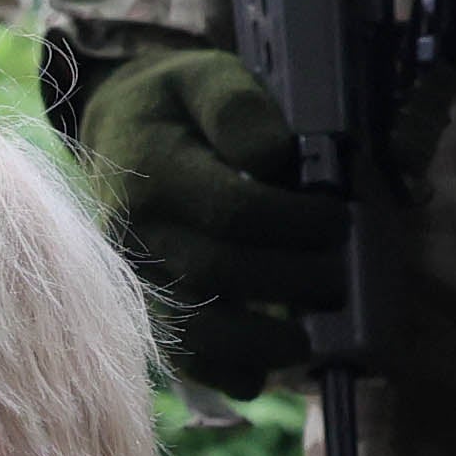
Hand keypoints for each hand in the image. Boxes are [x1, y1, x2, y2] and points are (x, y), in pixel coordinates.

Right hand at [64, 38, 345, 398]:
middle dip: (292, 280)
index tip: (340, 219)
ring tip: (306, 342)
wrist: (115, 130)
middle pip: (220, 272)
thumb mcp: (207, 78)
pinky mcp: (142, 301)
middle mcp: (136, 230)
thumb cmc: (177, 105)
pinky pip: (175, 350)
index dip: (296, 223)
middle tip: (340, 278)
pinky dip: (217, 372)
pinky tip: (255, 378)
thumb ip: (240, 109)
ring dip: (258, 342)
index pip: (233, 210)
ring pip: (194, 325)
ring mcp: (135, 272)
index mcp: (152, 169)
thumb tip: (276, 156)